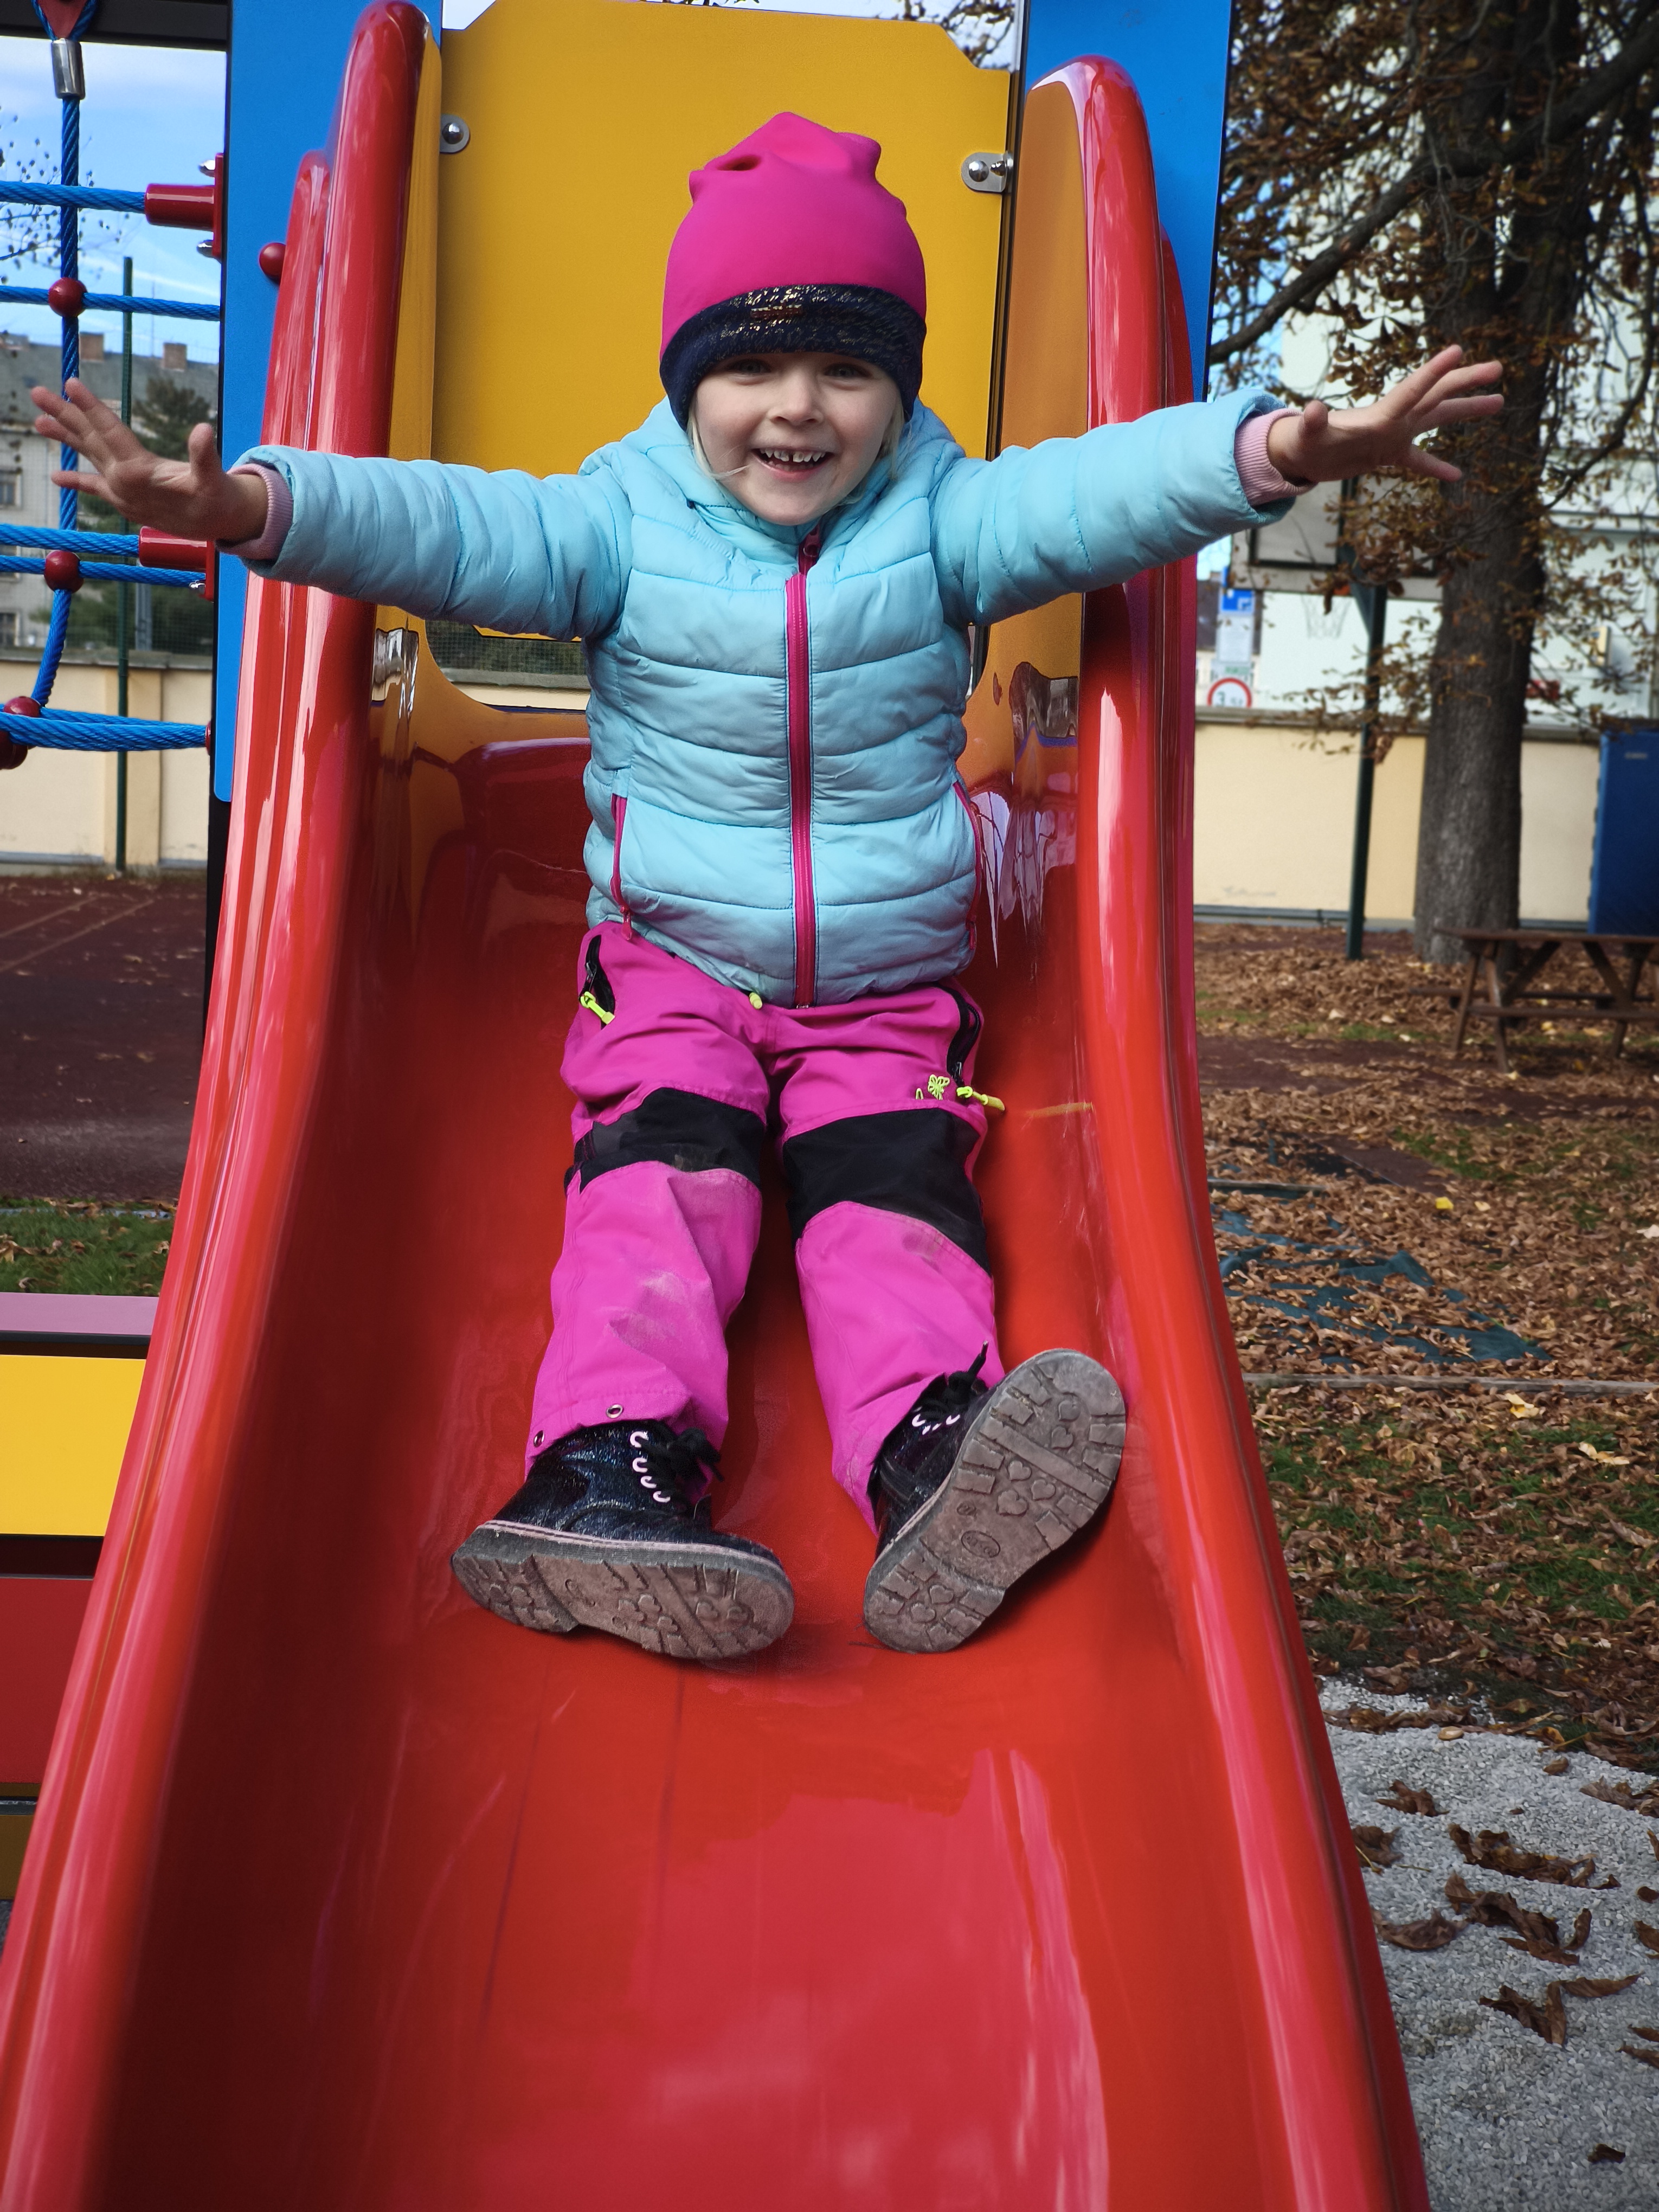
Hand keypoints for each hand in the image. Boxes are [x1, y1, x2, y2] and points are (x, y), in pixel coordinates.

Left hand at [31, 377, 267, 541]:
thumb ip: (204, 455)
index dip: (90, 406)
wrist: (219, 525)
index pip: (110, 432)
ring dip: (65, 437)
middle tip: (37, 393)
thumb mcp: (213, 477)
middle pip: (90, 440)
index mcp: (140, 473)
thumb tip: (203, 430)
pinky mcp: (124, 501)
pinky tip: (57, 476)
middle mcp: (123, 482)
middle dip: (64, 415)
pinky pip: (95, 487)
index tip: (70, 384)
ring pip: (89, 457)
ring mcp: (121, 493)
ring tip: (38, 421)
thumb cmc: (217, 498)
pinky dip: (77, 480)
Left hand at [1265, 346, 1502, 485]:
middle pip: (1437, 395)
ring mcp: (1395, 435)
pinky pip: (1419, 461)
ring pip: (1438, 418)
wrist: (1300, 454)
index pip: (1413, 390)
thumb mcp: (1308, 435)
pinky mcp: (1388, 454)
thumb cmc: (1304, 441)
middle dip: (1466, 381)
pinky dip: (1437, 467)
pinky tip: (1458, 476)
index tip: (1458, 350)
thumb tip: (1310, 409)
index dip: (1433, 373)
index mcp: (1381, 414)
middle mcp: (1394, 419)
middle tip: (1498, 367)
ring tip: (1499, 401)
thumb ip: (1312, 422)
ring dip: (1467, 410)